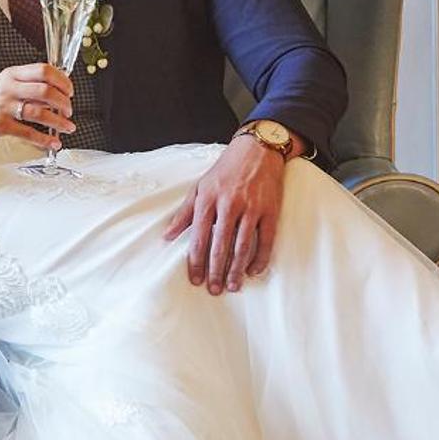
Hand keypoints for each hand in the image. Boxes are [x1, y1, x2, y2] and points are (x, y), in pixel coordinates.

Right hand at [0, 63, 73, 149]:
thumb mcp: (6, 84)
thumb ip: (28, 84)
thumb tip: (58, 91)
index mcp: (12, 73)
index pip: (44, 70)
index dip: (62, 80)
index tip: (70, 91)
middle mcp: (8, 87)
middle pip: (45, 91)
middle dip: (64, 102)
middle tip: (69, 110)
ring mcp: (3, 106)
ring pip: (40, 112)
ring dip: (59, 121)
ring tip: (68, 126)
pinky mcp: (0, 125)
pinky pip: (29, 132)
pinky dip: (45, 139)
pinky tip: (54, 142)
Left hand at [163, 135, 283, 294]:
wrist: (258, 150)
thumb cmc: (225, 170)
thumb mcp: (200, 187)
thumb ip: (184, 213)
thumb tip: (168, 236)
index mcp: (208, 199)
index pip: (199, 237)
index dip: (196, 261)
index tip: (195, 279)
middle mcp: (229, 204)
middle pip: (220, 245)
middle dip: (216, 270)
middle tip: (214, 290)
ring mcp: (252, 207)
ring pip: (243, 245)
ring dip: (237, 269)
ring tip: (233, 286)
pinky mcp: (270, 210)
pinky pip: (266, 239)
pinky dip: (260, 257)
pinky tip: (253, 270)